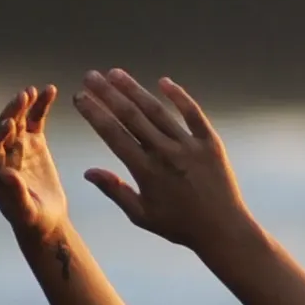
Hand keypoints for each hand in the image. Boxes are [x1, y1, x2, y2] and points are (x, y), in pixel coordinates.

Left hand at [0, 84, 70, 242]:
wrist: (46, 221)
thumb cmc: (33, 220)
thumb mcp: (25, 211)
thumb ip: (15, 193)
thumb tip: (6, 173)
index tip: (9, 123)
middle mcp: (2, 154)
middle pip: (3, 129)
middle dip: (10, 112)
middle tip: (21, 98)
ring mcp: (18, 146)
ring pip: (18, 120)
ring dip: (23, 105)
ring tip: (32, 91)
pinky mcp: (34, 143)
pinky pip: (36, 120)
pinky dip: (41, 106)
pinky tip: (51, 91)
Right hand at [73, 68, 252, 252]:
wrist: (223, 230)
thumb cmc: (180, 226)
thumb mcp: (142, 215)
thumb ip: (115, 191)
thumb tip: (88, 171)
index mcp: (146, 171)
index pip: (113, 134)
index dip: (94, 114)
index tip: (80, 97)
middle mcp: (166, 153)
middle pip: (131, 116)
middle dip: (108, 93)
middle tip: (91, 76)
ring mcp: (189, 146)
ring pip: (157, 111)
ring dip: (134, 90)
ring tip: (115, 73)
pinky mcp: (210, 143)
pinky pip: (193, 114)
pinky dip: (179, 96)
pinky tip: (163, 81)